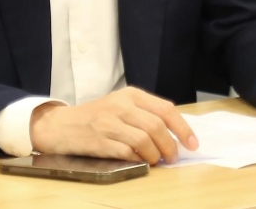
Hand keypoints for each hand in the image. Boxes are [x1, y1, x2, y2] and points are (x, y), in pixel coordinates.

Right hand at [29, 87, 198, 164]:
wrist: (62, 125)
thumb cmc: (97, 116)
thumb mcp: (121, 105)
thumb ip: (146, 113)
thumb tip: (176, 132)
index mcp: (131, 94)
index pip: (165, 109)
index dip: (183, 128)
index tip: (192, 144)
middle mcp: (121, 105)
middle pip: (157, 126)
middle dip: (170, 146)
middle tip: (172, 157)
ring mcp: (109, 123)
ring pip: (144, 140)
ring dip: (155, 154)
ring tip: (156, 160)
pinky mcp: (100, 141)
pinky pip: (127, 152)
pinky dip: (138, 159)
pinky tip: (140, 161)